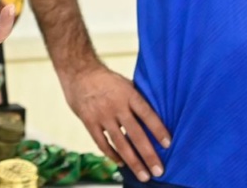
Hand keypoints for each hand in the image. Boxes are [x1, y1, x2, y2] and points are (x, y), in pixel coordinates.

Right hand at [59, 64, 170, 183]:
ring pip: (120, 143)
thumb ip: (136, 100)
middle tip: (158, 170)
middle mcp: (116, 106)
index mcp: (128, 94)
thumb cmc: (106, 78)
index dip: (158, 129)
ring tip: (143, 175)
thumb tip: (154, 118)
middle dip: (148, 154)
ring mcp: (102, 115)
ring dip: (133, 161)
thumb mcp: (125, 83)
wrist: (78, 71)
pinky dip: (112, 155)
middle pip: (135, 134)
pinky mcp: (89, 122)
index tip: (168, 144)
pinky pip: (102, 143)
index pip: (147, 114)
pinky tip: (121, 163)